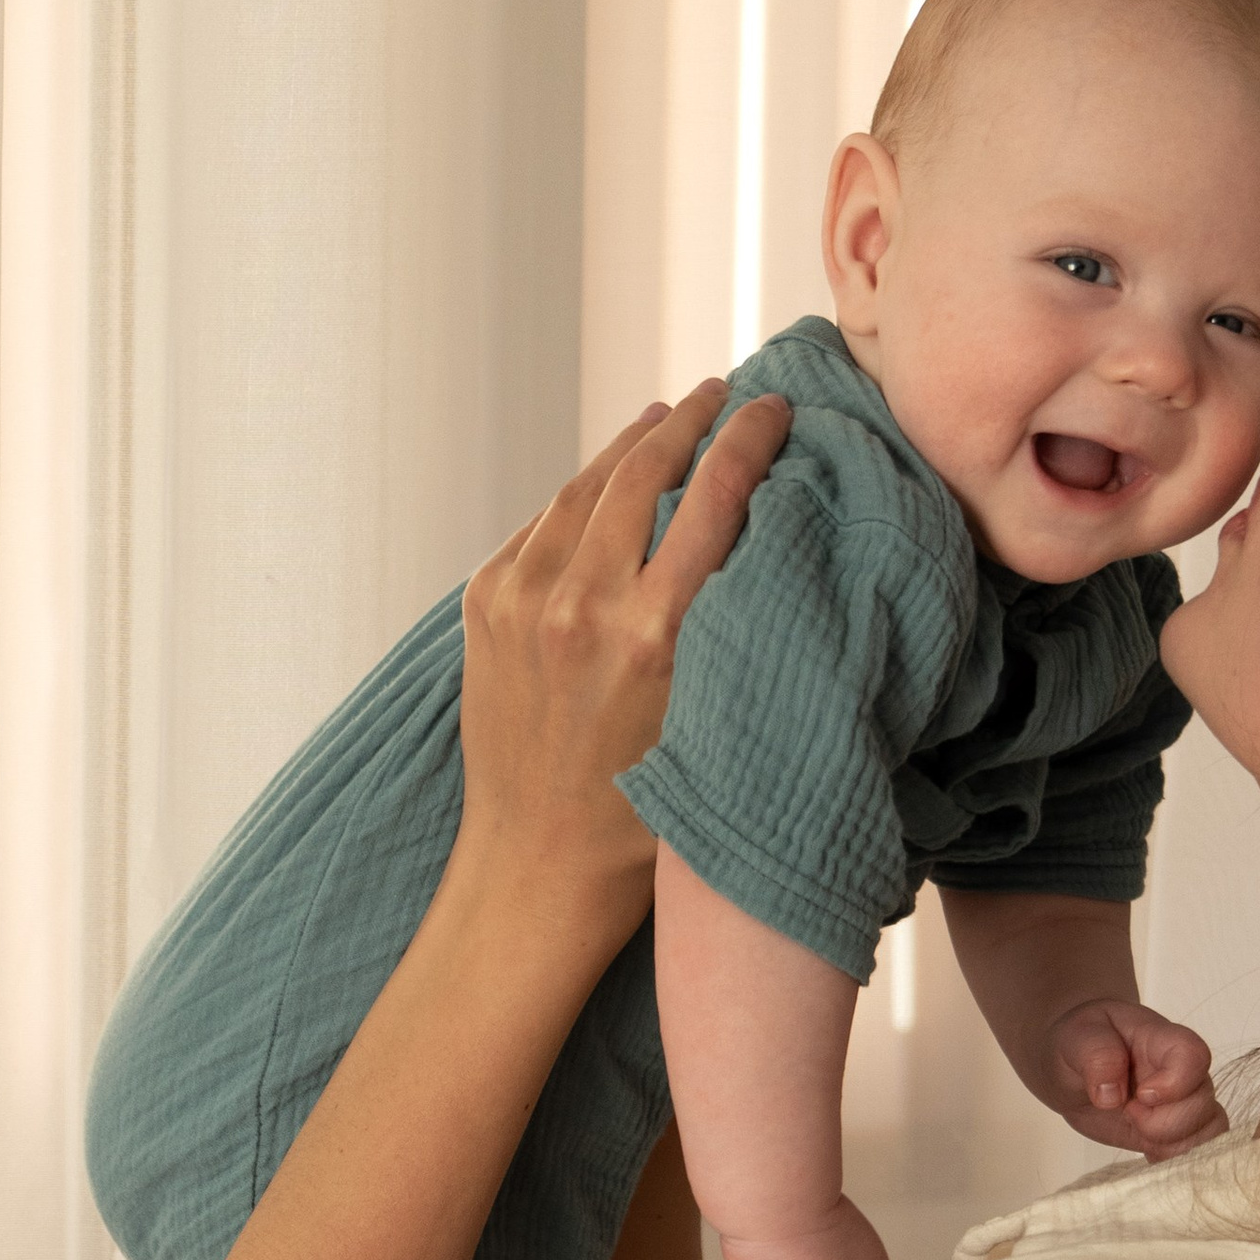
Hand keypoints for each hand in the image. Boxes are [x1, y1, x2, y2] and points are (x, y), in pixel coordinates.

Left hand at [449, 379, 791, 959]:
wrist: (537, 868)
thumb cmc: (647, 817)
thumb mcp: (713, 719)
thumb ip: (733, 629)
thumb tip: (762, 534)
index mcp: (655, 636)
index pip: (715, 497)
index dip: (749, 437)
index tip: (775, 404)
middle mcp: (582, 605)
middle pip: (644, 470)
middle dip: (689, 420)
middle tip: (722, 391)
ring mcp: (522, 599)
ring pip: (585, 487)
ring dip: (630, 446)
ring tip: (665, 420)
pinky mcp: (483, 604)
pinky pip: (541, 526)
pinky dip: (580, 498)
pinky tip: (605, 486)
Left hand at [1045, 1000, 1228, 1156]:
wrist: (1074, 1070)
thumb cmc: (1079, 1043)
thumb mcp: (1076, 1036)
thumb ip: (1096, 1056)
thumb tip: (1111, 1095)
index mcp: (1161, 1040)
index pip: (1193, 1055)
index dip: (1175, 1083)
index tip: (1141, 1096)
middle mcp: (1183, 1072)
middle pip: (1203, 1103)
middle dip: (1164, 1124)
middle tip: (1128, 1113)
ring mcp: (1184, 1104)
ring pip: (1209, 1132)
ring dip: (1173, 1147)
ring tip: (1137, 1131)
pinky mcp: (1176, 1133)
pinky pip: (1198, 1152)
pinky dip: (1173, 1162)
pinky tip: (1146, 1149)